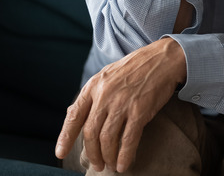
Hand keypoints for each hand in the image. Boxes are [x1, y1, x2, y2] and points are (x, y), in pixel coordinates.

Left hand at [55, 38, 186, 172]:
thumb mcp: (108, 75)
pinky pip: (128, 139)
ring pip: (107, 139)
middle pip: (91, 132)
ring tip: (110, 165)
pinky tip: (124, 164)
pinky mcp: (140, 110)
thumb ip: (93, 94)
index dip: (65, 137)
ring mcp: (122, 103)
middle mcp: (105, 95)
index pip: (74, 115)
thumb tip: (75, 113)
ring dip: (107, 157)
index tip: (60, 153)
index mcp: (93, 86)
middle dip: (92, 153)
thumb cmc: (136, 68)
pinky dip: (125, 155)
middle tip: (97, 164)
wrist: (163, 59)